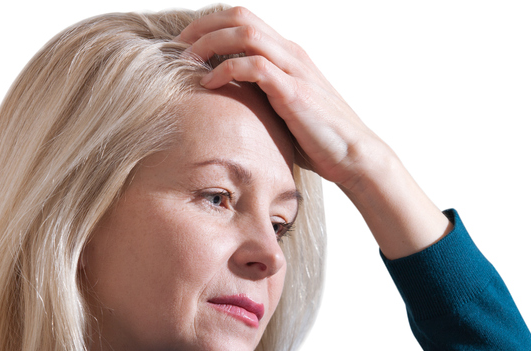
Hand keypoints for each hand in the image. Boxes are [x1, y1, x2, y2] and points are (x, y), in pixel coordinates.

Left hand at [177, 7, 379, 186]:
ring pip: (243, 32)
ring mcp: (293, 68)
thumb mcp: (282, 109)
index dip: (208, 25)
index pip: (242, 19)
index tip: (184, 47)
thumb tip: (221, 102)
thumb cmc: (318, 139)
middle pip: (238, 15)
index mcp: (287, 53)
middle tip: (176, 49)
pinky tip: (209, 85)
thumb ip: (258, 96)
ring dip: (208, 43)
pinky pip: (253, 65)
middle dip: (201, 27)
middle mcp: (290, 52)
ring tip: (186, 63)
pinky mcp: (293, 90)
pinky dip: (225, 70)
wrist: (354, 155)